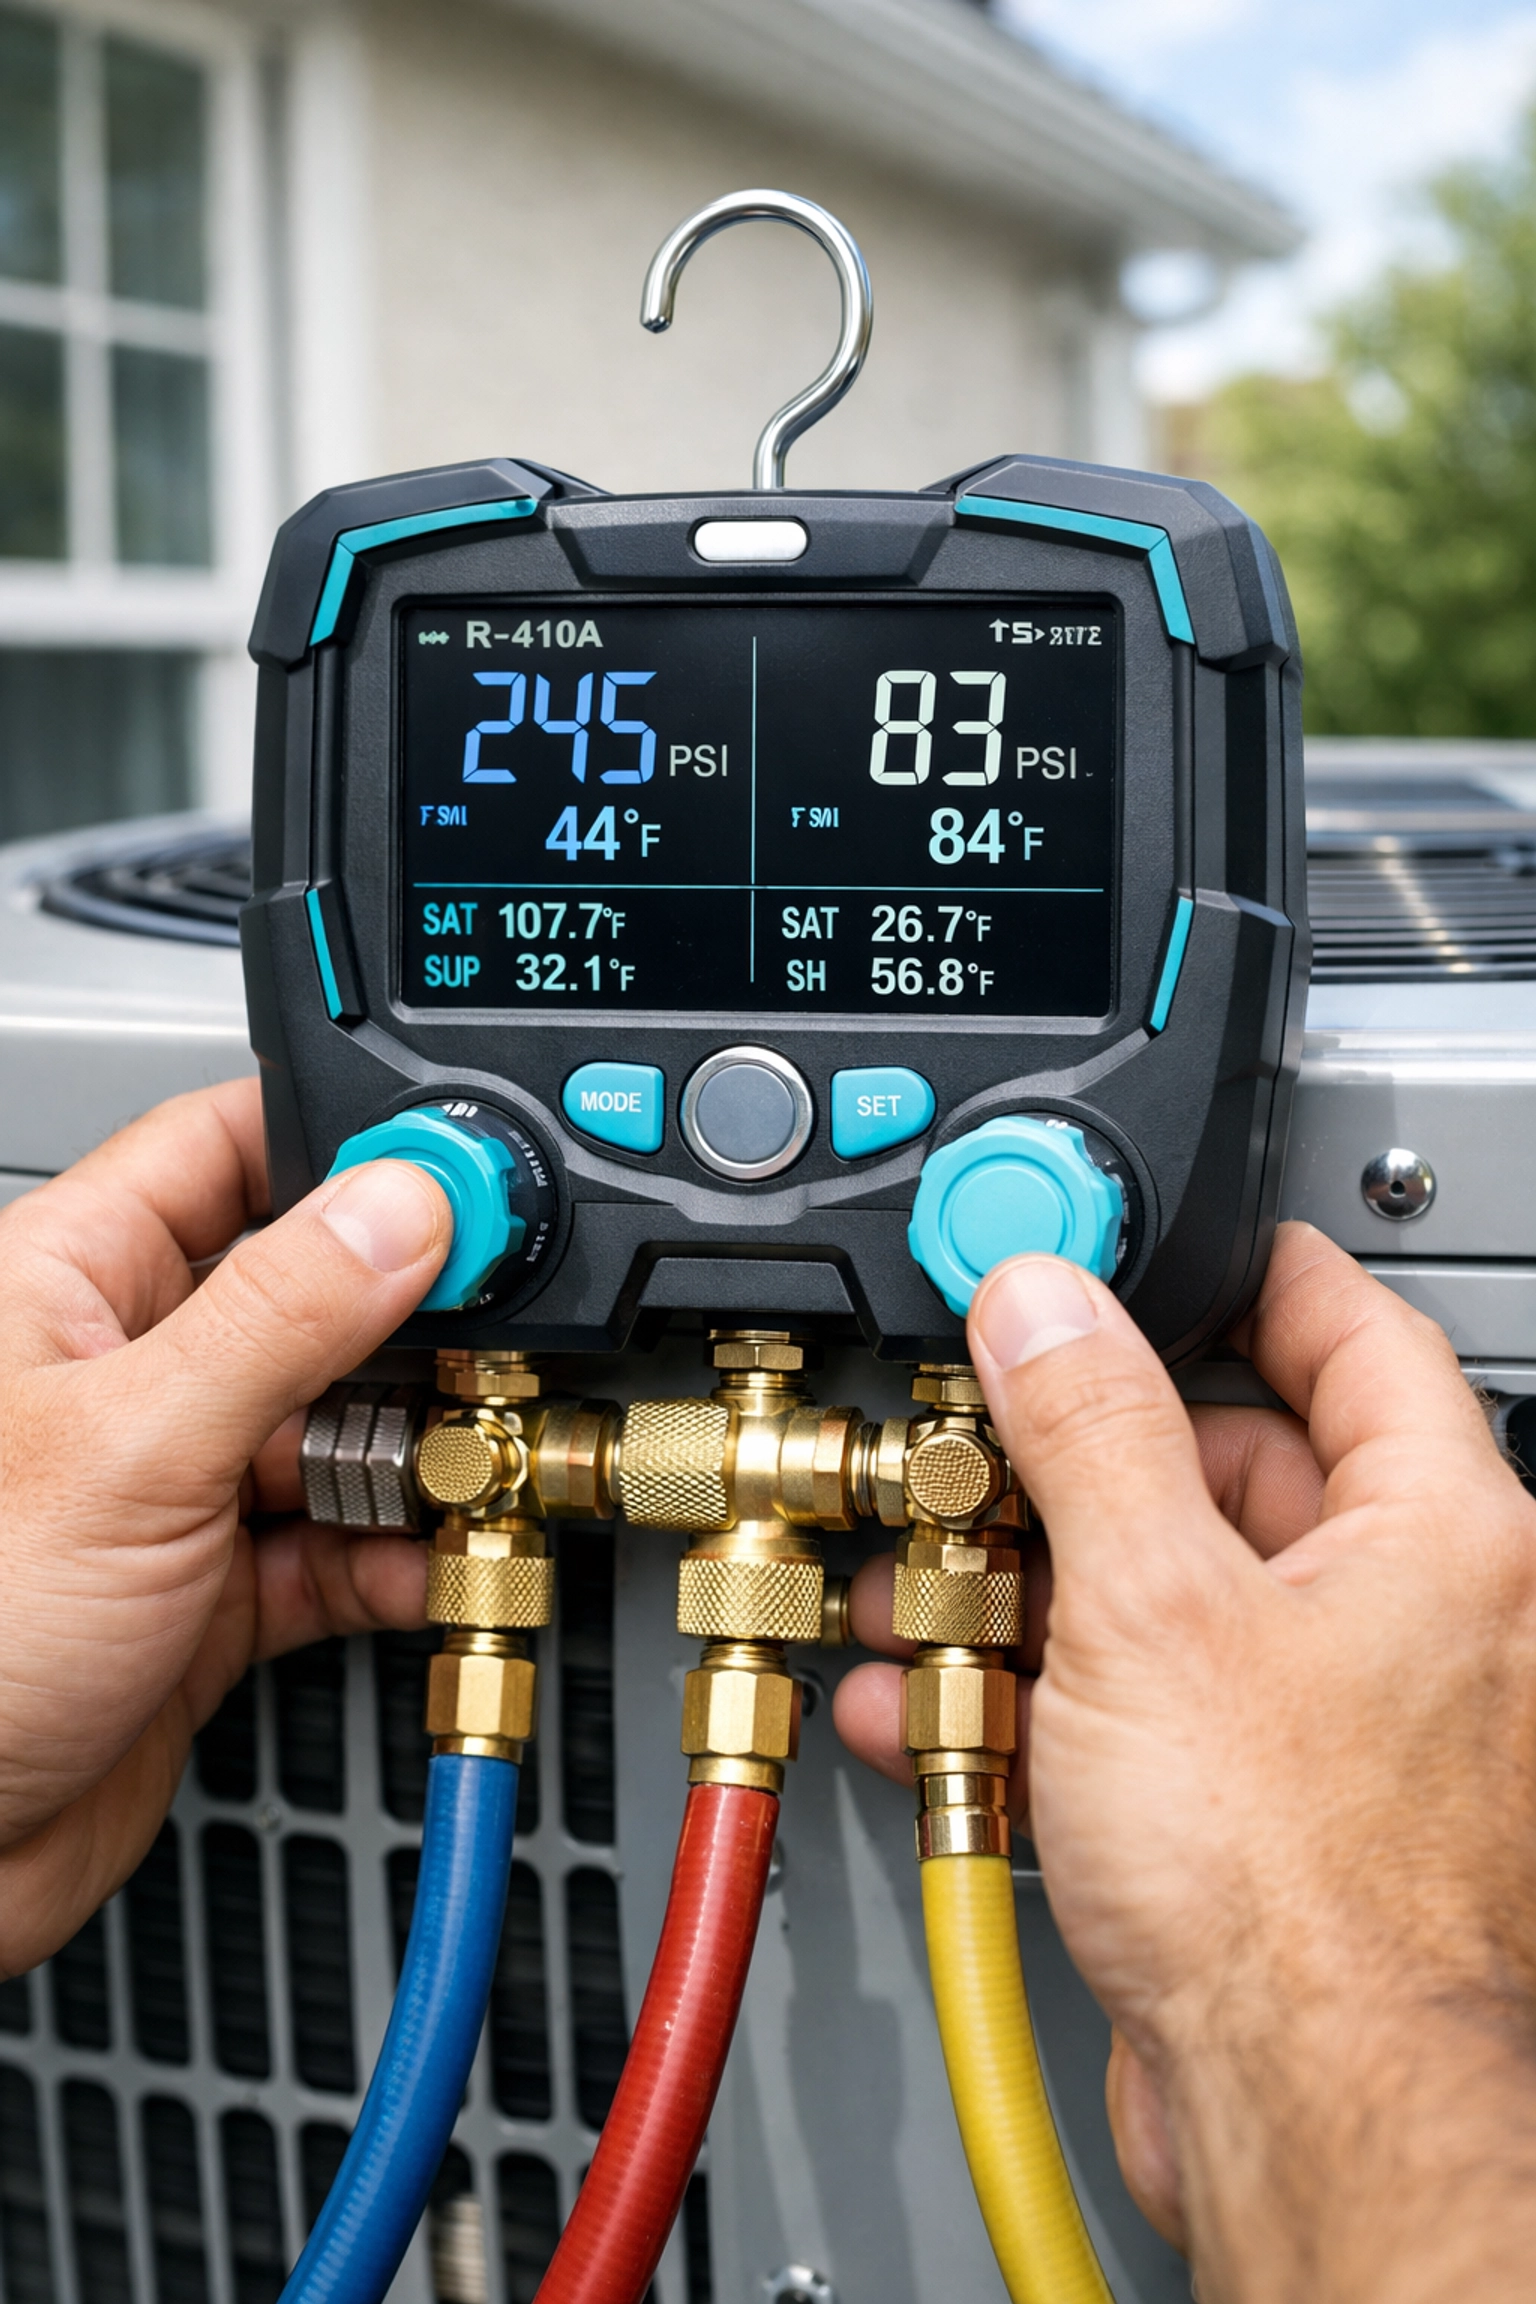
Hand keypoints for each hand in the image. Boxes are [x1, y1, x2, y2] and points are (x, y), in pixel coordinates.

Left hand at [0, 1078, 448, 1972]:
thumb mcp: (133, 1447)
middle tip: (492, 1339)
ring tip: (472, 1463)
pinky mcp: (212, 1591)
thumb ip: (282, 1316)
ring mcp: (175, 1483)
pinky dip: (398, 1556)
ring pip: (337, 1424)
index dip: (345, 1148)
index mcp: (72, 1283)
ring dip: (417, 1449)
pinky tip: (433, 1560)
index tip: (464, 1172)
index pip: (228, 1149)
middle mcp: (129, 1370)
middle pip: (311, 1291)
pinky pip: (337, 1544)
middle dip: (413, 1318)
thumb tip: (406, 1204)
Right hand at [835, 1224, 1535, 2303]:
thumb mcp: (1151, 1600)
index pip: (1352, 1332)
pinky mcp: (1262, 1813)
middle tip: (977, 1434)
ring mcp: (1338, 1722)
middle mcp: (1413, 1621)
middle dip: (1077, 1460)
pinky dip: (1040, 1695)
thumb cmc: (1299, 1894)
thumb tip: (1043, 1300)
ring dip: (1027, 1585)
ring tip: (921, 1582)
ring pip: (1167, 1598)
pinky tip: (938, 1704)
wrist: (1301, 2123)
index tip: (1148, 1244)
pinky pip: (1143, 1707)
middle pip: (1230, 1469)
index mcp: (1445, 1536)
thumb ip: (1091, 1422)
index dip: (1240, 1273)